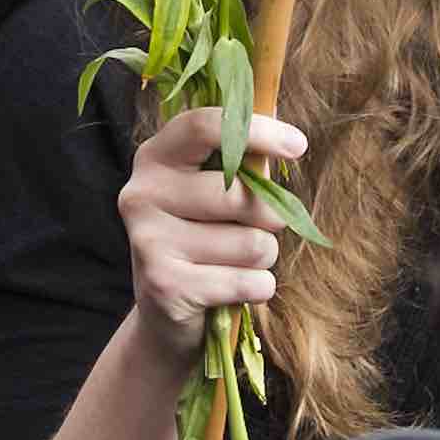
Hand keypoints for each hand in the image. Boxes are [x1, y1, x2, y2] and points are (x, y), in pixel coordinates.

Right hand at [118, 107, 306, 368]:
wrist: (166, 313)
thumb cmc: (203, 236)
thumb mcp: (213, 189)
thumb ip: (243, 159)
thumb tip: (288, 127)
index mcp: (154, 157)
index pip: (205, 126)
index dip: (258, 132)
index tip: (298, 146)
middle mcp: (141, 194)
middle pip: (239, 195)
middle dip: (269, 215)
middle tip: (258, 227)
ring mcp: (148, 241)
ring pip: (252, 243)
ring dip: (262, 256)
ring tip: (236, 261)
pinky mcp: (166, 286)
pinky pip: (249, 282)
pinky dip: (257, 288)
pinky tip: (234, 288)